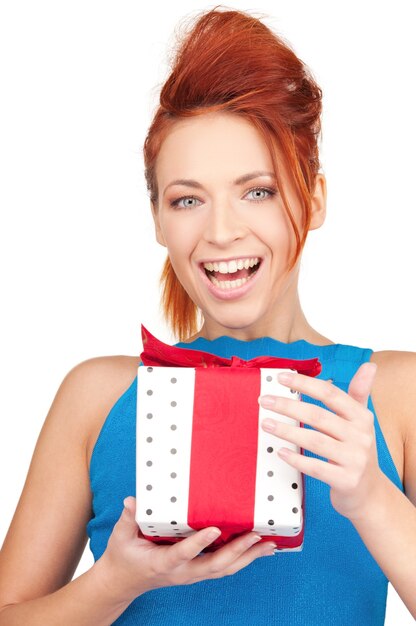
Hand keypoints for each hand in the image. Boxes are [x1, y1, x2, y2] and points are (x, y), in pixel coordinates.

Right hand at [96, 497, 276, 603]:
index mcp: (162, 563)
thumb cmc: (123, 556)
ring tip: (270, 544)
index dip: (199, 543)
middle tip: (256, 535)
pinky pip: (225, 568)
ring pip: (225, 569)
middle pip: (215, 565)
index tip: (215, 529)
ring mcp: (192, 574)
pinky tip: (260, 549)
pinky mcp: (199, 572)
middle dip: (238, 551)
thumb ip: (128, 519)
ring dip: (248, 557)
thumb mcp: (120, 537)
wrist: (125, 582)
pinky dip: (244, 559)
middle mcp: (182, 572)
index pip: (183, 554)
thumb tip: (132, 500)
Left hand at [258, 362, 384, 521]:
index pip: (330, 394)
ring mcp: (355, 459)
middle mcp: (361, 436)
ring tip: (265, 424)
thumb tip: (369, 364)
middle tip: (264, 400)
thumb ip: (359, 393)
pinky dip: (296, 459)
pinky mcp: (347, 481)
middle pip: (318, 416)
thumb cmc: (357, 451)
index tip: (280, 377)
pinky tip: (280, 452)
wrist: (371, 494)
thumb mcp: (362, 421)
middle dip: (288, 406)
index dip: (305, 383)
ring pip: (314, 440)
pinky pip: (316, 467)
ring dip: (286, 430)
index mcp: (362, 417)